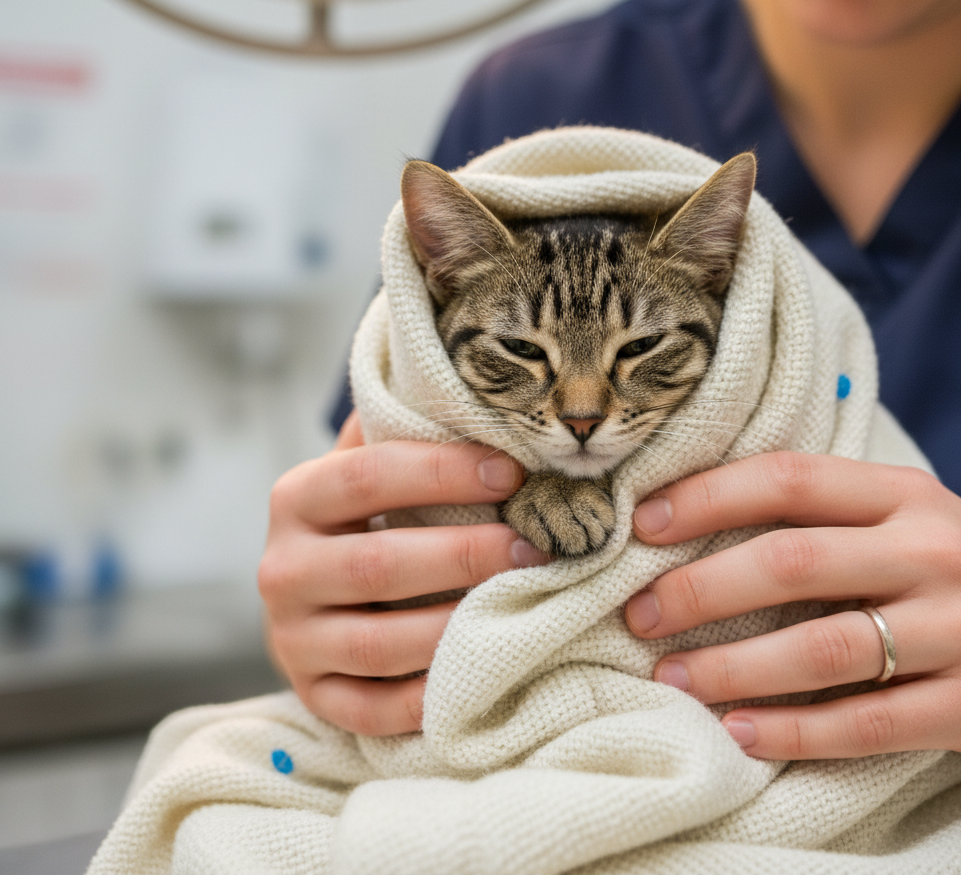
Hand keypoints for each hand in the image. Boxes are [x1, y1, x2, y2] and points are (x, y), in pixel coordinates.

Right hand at [259, 412, 544, 735]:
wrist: (307, 597)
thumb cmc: (361, 520)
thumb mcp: (364, 469)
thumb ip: (399, 431)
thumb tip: (473, 393)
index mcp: (295, 498)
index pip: (368, 476)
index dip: (443, 472)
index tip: (512, 471)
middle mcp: (281, 569)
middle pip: (379, 565)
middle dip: (467, 555)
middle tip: (535, 546)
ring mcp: (292, 640)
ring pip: (379, 643)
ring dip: (459, 625)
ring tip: (523, 604)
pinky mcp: (312, 696)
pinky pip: (374, 709)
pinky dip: (431, 696)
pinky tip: (484, 669)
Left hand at [624, 452, 960, 759]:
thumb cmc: (952, 570)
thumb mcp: (903, 518)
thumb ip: (820, 513)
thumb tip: (689, 519)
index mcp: (904, 494)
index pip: (788, 480)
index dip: (706, 498)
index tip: (641, 525)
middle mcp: (932, 553)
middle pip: (792, 563)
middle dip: (700, 589)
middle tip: (638, 613)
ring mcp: (957, 630)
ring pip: (821, 650)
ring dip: (732, 668)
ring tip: (671, 678)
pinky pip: (866, 724)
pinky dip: (793, 731)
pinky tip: (738, 731)